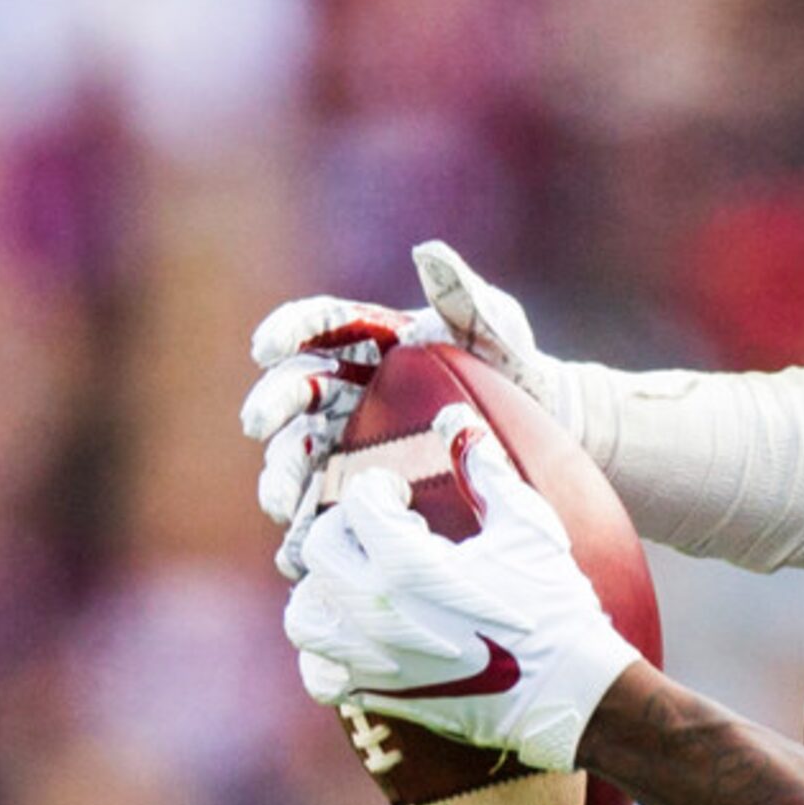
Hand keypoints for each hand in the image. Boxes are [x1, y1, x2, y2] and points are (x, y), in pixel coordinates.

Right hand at [242, 241, 574, 578]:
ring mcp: (355, 434)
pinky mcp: (367, 480)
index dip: (287, 331)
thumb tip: (428, 253)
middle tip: (260, 427)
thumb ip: (463, 294)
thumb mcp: (496, 324)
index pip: (319, 326)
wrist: (544, 425)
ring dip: (282, 475)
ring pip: (304, 451)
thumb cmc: (515, 362)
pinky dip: (312, 525)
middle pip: (298, 391)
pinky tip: (300, 551)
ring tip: (278, 505)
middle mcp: (352, 383)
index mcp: (372, 336)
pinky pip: (331, 500)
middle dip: (273, 407)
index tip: (266, 348)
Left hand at [282, 405, 638, 770]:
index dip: (378, 490)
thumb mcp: (527, 528)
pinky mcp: (380, 694)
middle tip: (379, 534)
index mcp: (408, 564)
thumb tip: (457, 420)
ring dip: (324, 591)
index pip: (358, 504)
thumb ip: (486, 470)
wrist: (569, 691)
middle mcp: (376, 612)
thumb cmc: (553, 605)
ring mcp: (373, 658)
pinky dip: (328, 654)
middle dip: (347, 531)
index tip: (398, 494)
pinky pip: (321, 674)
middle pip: (320, 550)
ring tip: (357, 583)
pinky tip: (358, 638)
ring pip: (305, 614)